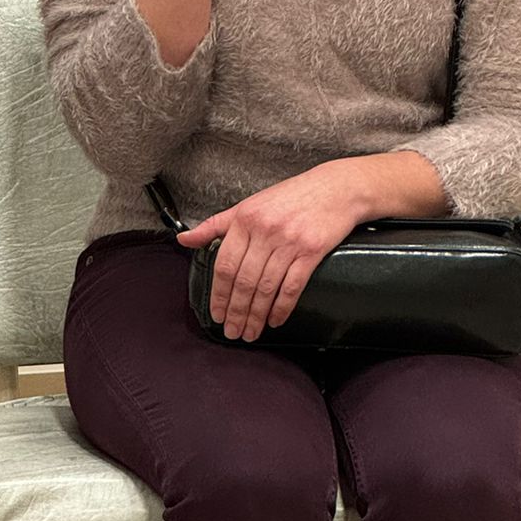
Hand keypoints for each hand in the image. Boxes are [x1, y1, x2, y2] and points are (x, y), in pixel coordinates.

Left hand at [178, 160, 371, 341]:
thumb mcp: (249, 205)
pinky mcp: (312, 251)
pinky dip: (282, 307)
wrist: (336, 188)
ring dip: (256, 315)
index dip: (218, 294)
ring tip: (251, 331)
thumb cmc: (292, 197)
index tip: (217, 314)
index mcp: (245, 219)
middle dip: (236, 312)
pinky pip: (292, 286)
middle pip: (244, 280)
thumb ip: (215, 225)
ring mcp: (289, 241)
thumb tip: (184, 239)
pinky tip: (276, 319)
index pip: (224, 265)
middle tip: (233, 331)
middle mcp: (265, 230)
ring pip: (266, 287)